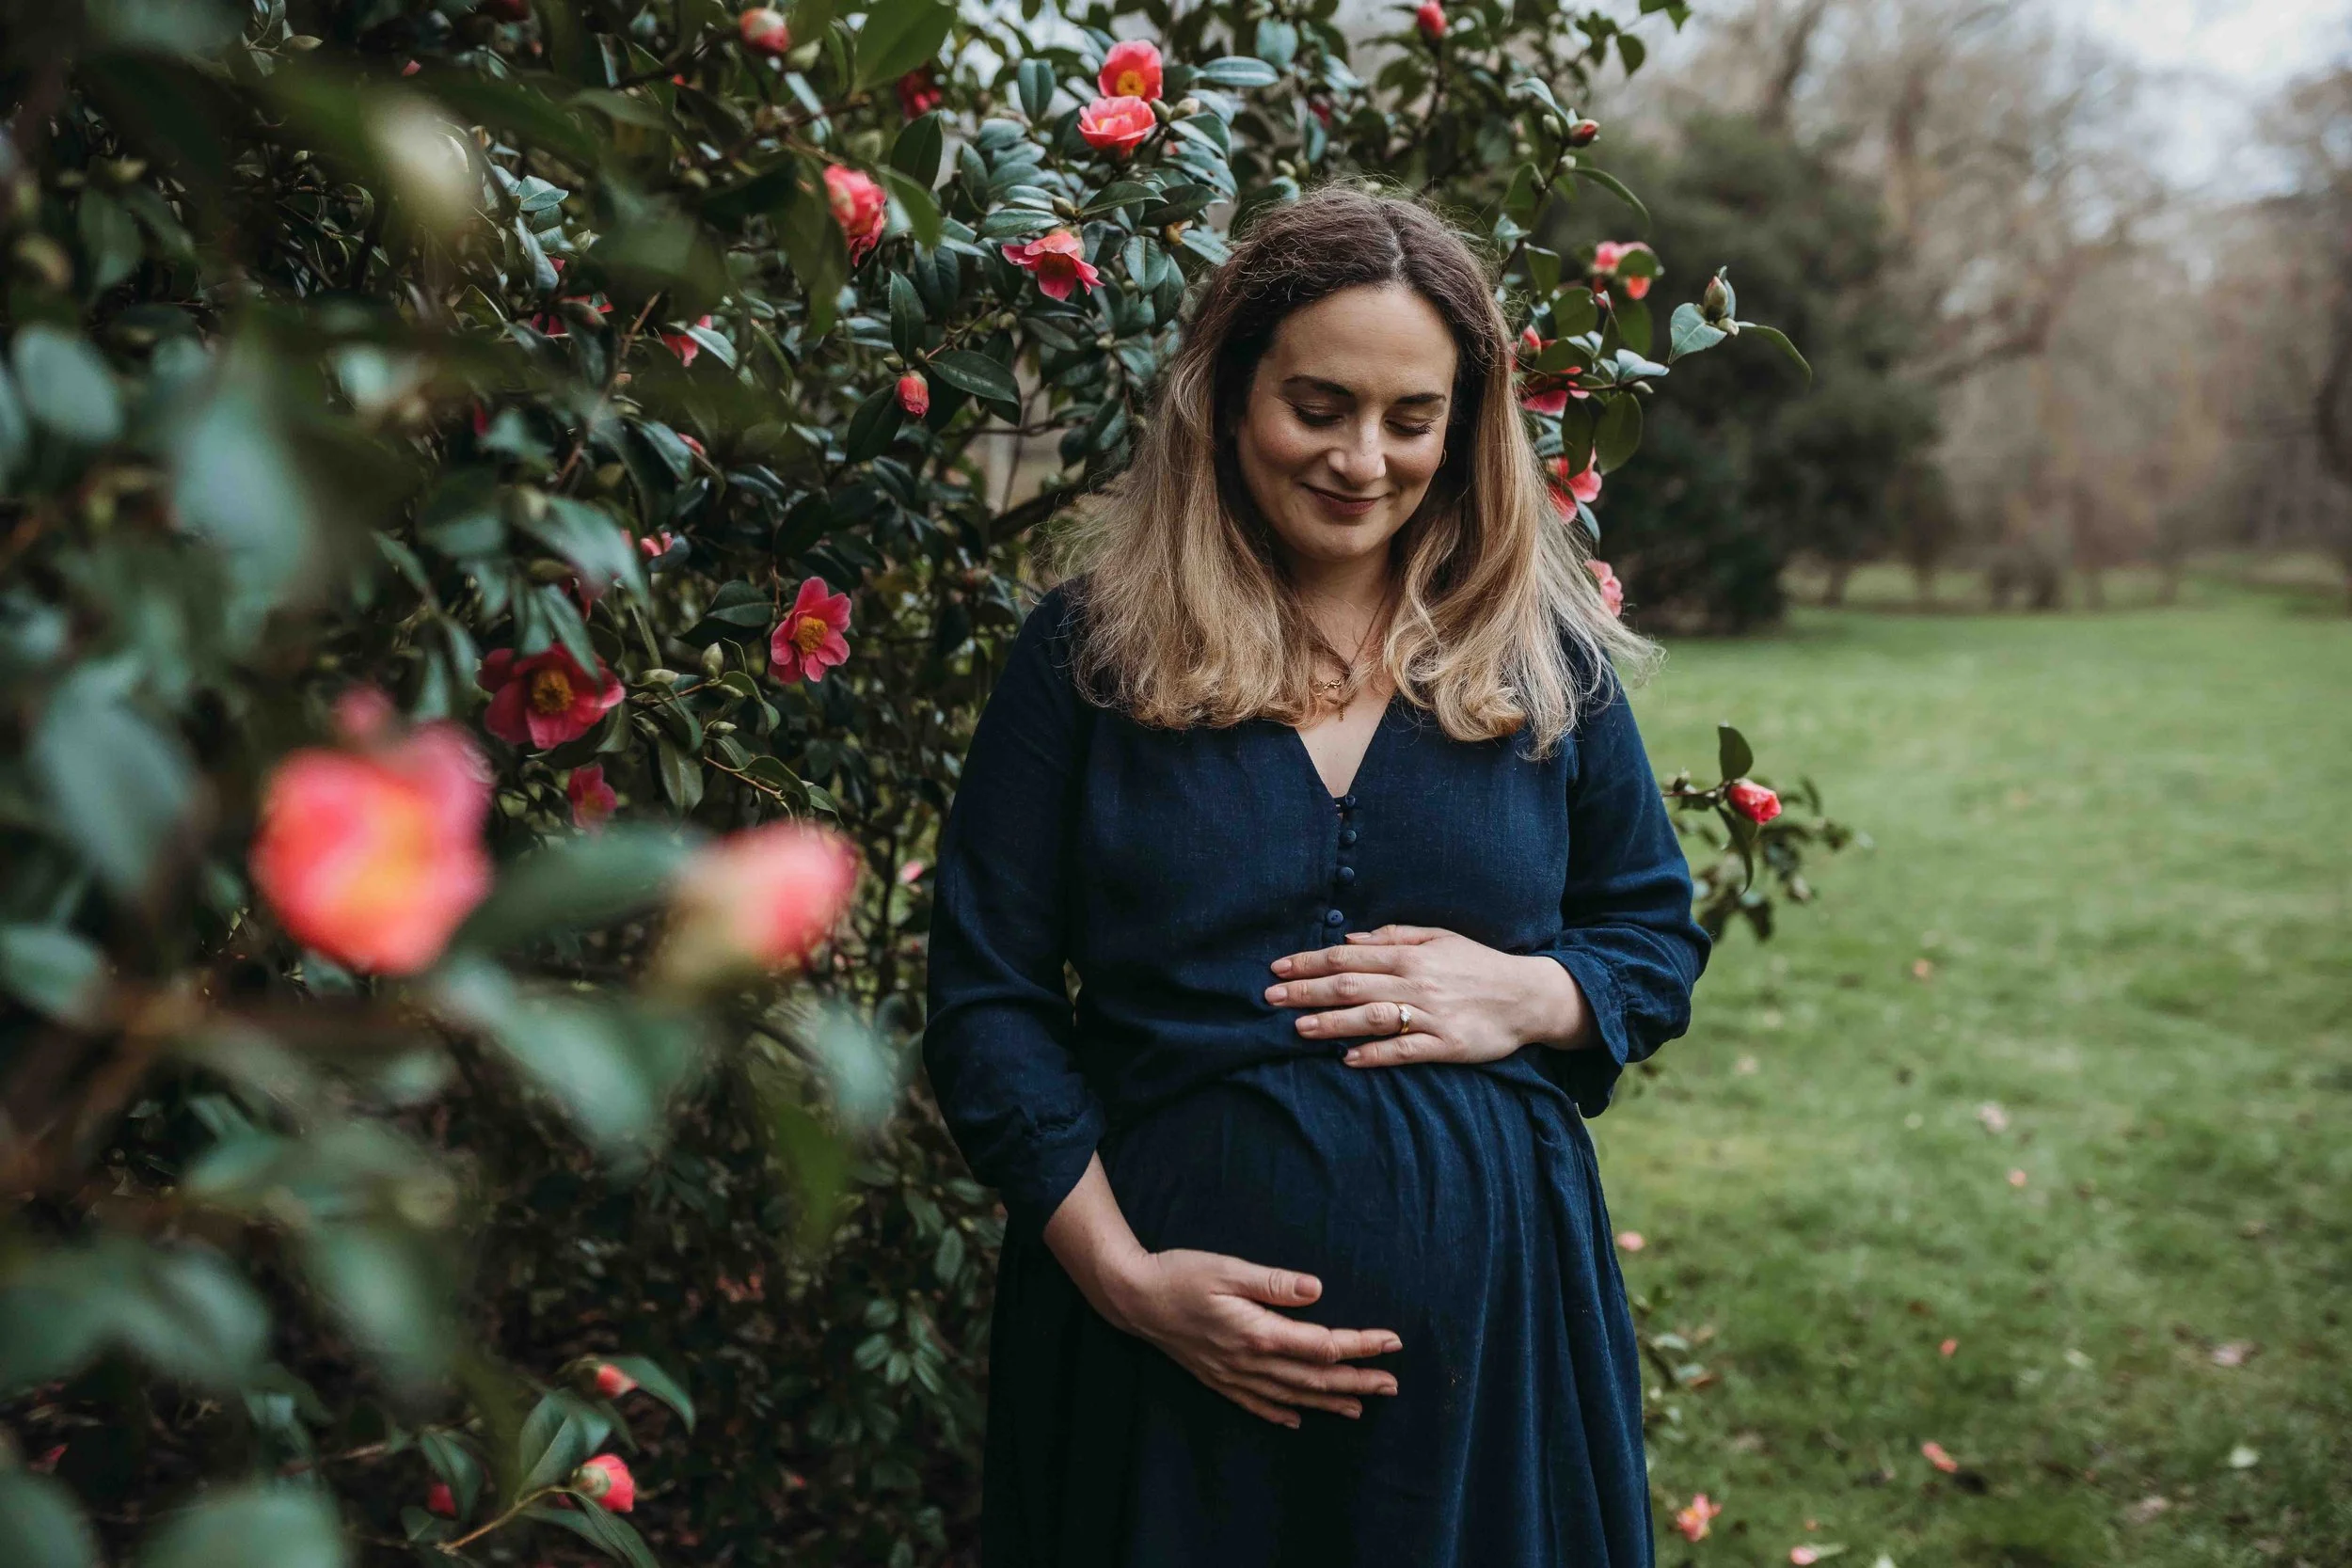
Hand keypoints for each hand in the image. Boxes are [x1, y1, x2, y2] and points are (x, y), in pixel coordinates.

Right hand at [1100, 1249, 1402, 1428]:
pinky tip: (1298, 1418)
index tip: (1392, 1342)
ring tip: (1360, 1406)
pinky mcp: (1217, 1378)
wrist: (1133, 1299)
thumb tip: (1317, 1290)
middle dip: (1357, 1381)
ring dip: (1329, 1401)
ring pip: (1291, 1395)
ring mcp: (1232, 1375)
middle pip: (1314, 1378)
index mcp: (1258, 1333)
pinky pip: (1256, 1403)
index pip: (1322, 1345)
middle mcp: (1250, 1361)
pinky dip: (1281, 1412)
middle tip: (1392, 1384)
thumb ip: (1274, 1283)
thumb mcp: (1229, 1269)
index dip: (1361, 1345)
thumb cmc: (1181, 1275)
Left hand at [1265, 923, 1592, 1066]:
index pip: (1348, 958)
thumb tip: (1349, 941)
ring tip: (1299, 1028)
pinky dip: (1375, 1054)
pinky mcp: (1445, 1045)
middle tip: (1270, 998)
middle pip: (1350, 986)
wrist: (1527, 996)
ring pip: (1371, 1017)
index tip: (1277, 969)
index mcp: (1410, 956)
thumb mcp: (1438, 938)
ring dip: (1332, 1023)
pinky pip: (1404, 1050)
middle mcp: (1416, 983)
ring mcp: (1430, 1015)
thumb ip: (1393, 937)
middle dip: (1306, 991)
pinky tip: (1348, 1059)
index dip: (1309, 963)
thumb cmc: (1478, 964)